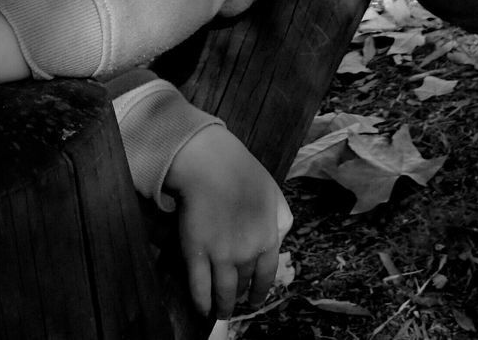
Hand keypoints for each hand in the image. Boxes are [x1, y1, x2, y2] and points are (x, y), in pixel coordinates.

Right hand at [164, 124, 292, 318]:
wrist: (211, 165)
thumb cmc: (243, 173)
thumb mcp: (274, 194)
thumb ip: (281, 218)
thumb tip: (280, 237)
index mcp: (267, 241)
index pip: (266, 278)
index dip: (260, 293)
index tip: (254, 301)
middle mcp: (247, 255)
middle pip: (244, 285)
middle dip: (239, 298)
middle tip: (233, 305)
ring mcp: (220, 257)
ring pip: (223, 292)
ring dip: (222, 306)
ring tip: (219, 312)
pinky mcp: (195, 254)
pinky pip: (199, 287)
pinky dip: (200, 302)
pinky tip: (201, 308)